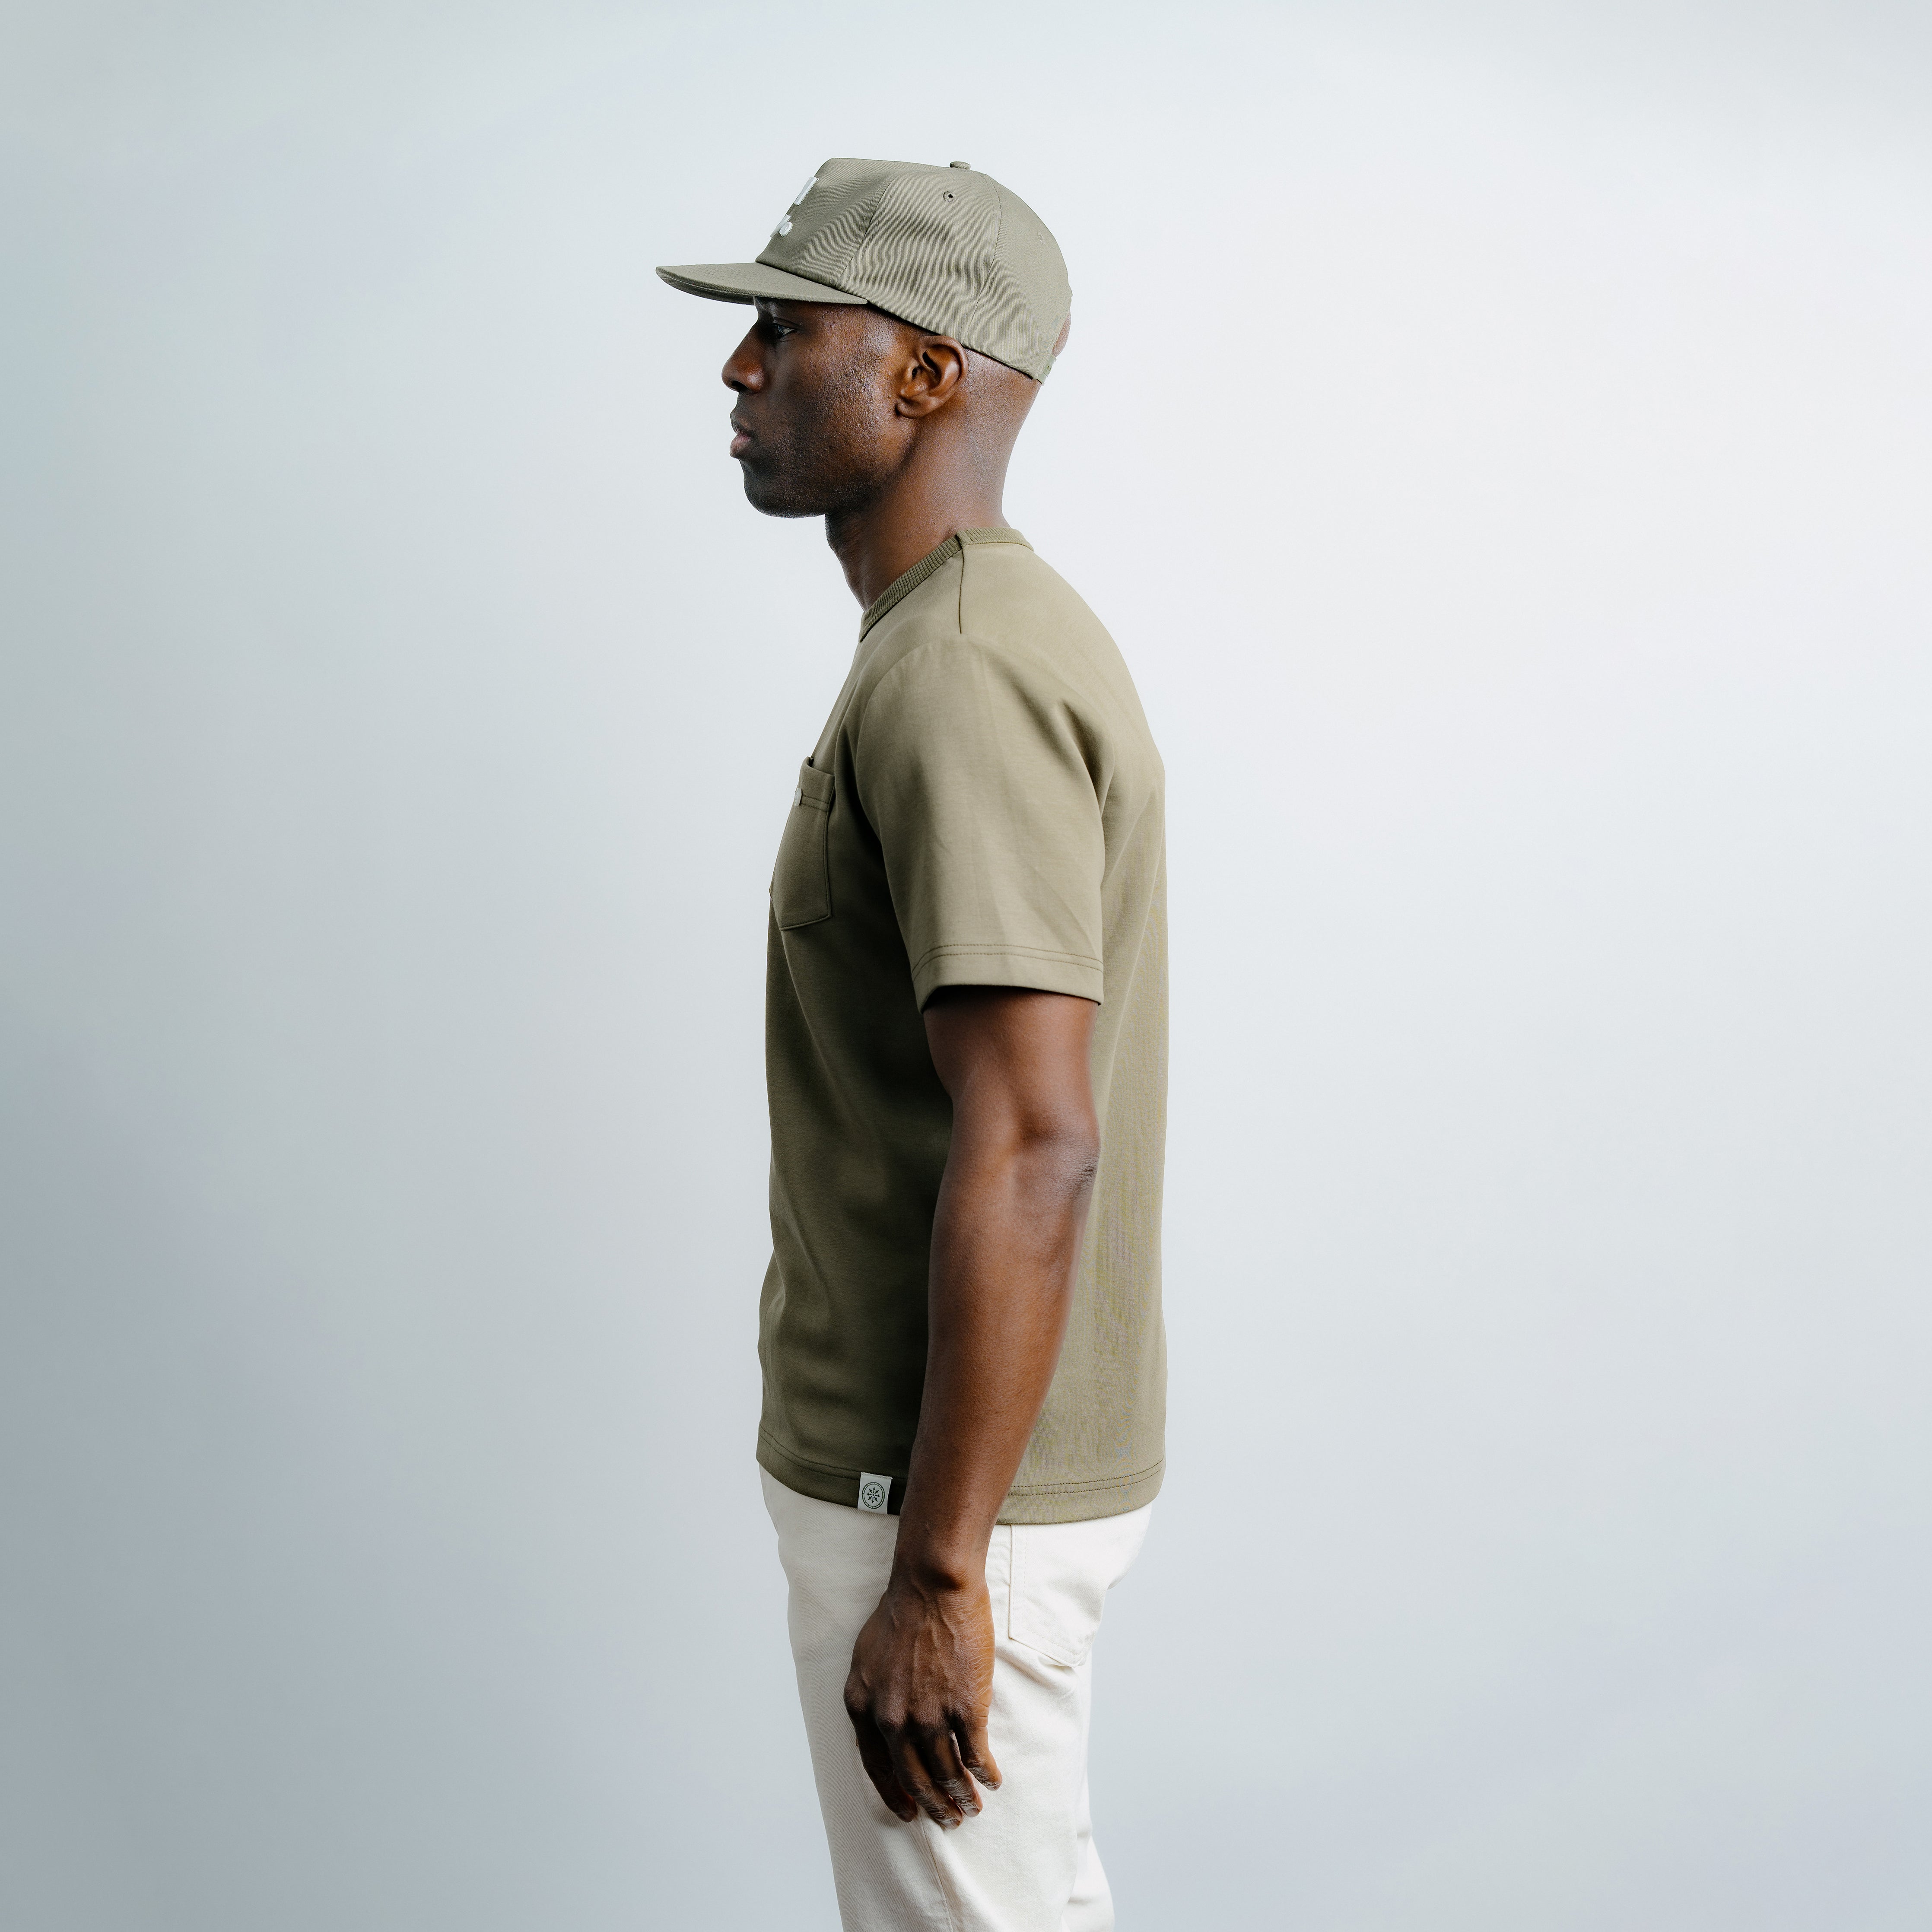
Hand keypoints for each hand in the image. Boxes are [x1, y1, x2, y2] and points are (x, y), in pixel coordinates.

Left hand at [842, 1568, 1002, 1826]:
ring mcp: (929, 1716)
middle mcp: (891, 1719)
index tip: (909, 1812)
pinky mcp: (964, 1708)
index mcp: (862, 1706)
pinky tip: (992, 1779)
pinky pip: (975, 1755)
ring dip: (961, 1795)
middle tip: (948, 1819)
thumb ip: (873, 1697)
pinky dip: (985, 1773)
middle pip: (913, 1777)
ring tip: (972, 1806)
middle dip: (932, 1805)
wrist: (932, 1585)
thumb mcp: (867, 1658)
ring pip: (946, 1772)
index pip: (876, 1767)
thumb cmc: (901, 1612)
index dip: (894, 1794)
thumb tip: (884, 1727)